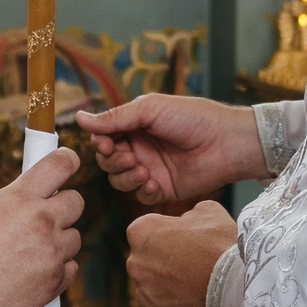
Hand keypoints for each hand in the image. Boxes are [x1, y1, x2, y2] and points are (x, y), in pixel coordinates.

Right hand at [0, 148, 81, 306]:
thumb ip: (10, 198)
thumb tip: (29, 194)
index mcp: (21, 198)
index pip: (61, 164)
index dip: (68, 160)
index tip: (67, 164)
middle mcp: (42, 223)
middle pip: (76, 201)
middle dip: (62, 206)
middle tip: (43, 216)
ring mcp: (51, 254)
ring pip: (73, 238)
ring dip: (57, 241)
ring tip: (28, 251)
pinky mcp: (53, 283)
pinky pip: (69, 268)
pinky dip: (55, 269)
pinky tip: (31, 272)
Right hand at [80, 94, 266, 205]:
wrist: (226, 142)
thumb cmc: (192, 117)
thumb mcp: (150, 110)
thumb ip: (115, 118)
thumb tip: (80, 119)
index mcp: (136, 125)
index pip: (104, 137)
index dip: (101, 142)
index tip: (107, 143)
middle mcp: (140, 147)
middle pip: (107, 161)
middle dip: (112, 161)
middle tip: (129, 157)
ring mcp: (151, 169)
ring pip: (119, 180)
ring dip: (126, 177)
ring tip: (143, 170)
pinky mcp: (163, 188)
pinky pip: (140, 196)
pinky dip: (142, 190)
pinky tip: (155, 182)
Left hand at [126, 201, 235, 306]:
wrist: (238, 288)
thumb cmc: (222, 244)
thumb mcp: (208, 212)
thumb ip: (187, 215)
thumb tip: (186, 223)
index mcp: (142, 233)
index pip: (147, 232)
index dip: (168, 236)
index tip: (188, 242)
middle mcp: (135, 265)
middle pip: (148, 264)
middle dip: (167, 265)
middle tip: (196, 267)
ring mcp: (144, 297)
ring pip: (155, 292)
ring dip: (172, 291)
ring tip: (201, 290)